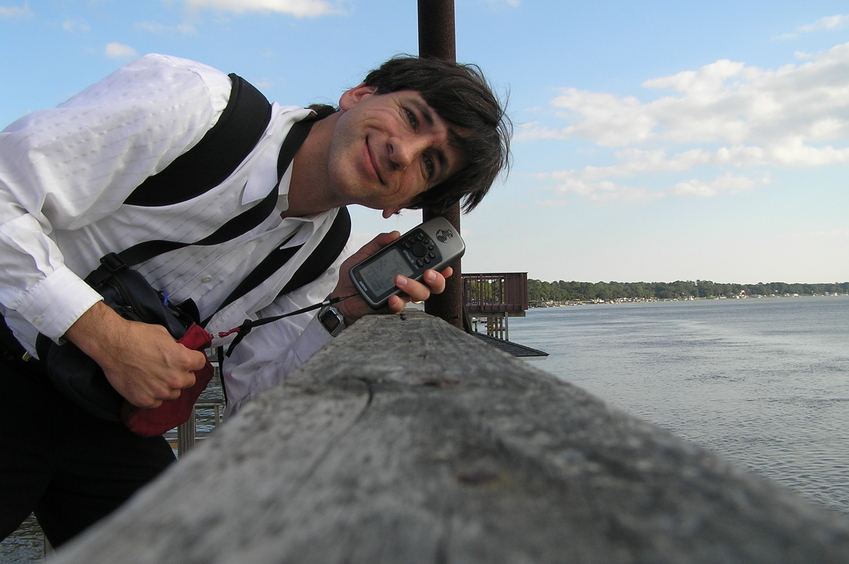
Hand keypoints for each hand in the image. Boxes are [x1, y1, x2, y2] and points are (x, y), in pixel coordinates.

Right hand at [65, 301, 207, 408]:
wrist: (112, 344)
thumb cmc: (135, 336)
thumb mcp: (165, 335)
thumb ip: (177, 348)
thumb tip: (180, 352)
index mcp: (183, 360)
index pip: (200, 363)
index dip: (194, 360)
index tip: (190, 361)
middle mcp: (175, 378)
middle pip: (189, 381)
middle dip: (181, 375)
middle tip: (169, 368)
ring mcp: (160, 392)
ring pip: (174, 394)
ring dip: (168, 387)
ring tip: (155, 376)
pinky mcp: (145, 400)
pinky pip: (157, 402)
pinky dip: (152, 396)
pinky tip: (145, 385)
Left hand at [331, 231, 452, 324]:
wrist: (341, 297)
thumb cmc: (355, 278)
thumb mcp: (365, 254)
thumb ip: (379, 243)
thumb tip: (394, 234)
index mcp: (405, 270)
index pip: (428, 268)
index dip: (440, 266)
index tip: (444, 261)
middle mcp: (407, 284)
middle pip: (432, 285)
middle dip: (436, 278)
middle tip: (429, 272)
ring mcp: (401, 297)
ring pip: (421, 295)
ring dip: (414, 286)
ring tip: (400, 279)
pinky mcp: (391, 307)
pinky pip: (400, 306)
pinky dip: (397, 302)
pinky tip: (391, 297)